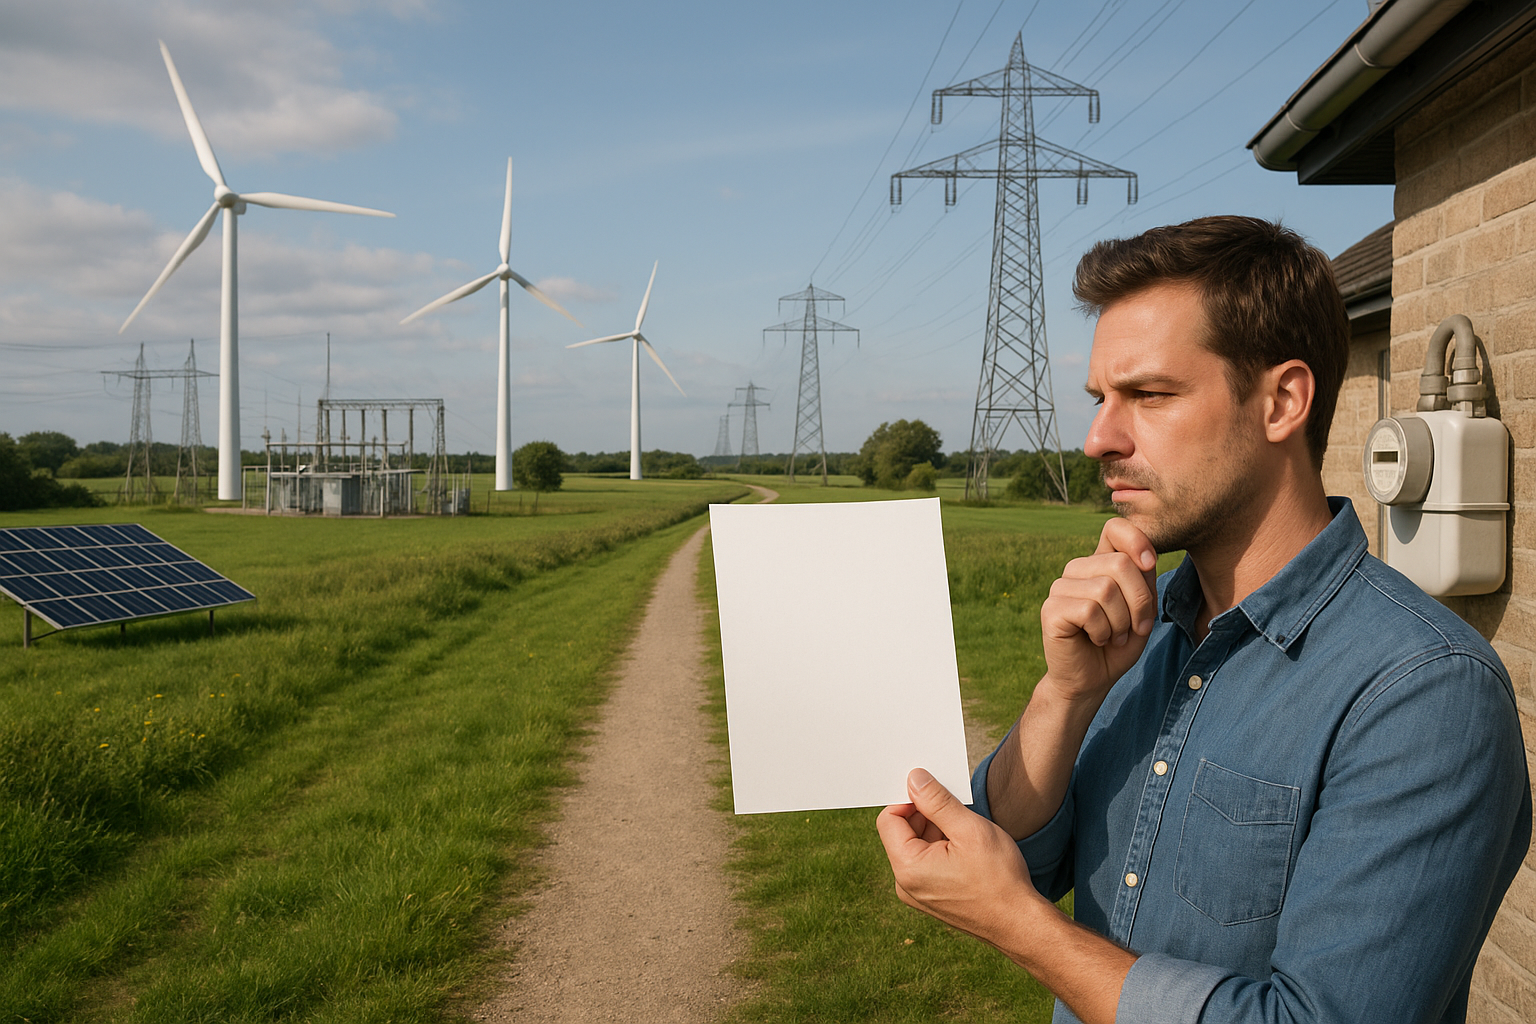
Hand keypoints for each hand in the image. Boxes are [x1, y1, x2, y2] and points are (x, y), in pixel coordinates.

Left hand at [876, 768, 1040, 945]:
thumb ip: (936, 801)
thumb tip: (913, 779)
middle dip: (926, 815)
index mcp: (907, 868)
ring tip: (968, 834)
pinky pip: (926, 864)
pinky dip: (942, 849)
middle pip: (902, 832)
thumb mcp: (969, 829)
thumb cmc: (999, 879)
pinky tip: (968, 850)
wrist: (1020, 924)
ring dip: (936, 831)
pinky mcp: (930, 899)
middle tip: (958, 810)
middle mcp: (905, 885)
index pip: (889, 819)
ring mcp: (917, 895)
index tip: (936, 792)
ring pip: (916, 847)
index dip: (909, 799)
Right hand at [1039, 518, 1157, 705]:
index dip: (1137, 540)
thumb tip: (1145, 560)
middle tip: (1136, 627)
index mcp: (1099, 564)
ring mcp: (1061, 588)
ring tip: (1114, 635)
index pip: (1115, 528)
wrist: (1091, 680)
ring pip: (1106, 589)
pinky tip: (1095, 639)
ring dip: (1121, 622)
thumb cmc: (1117, 645)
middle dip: (1139, 601)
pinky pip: (1089, 610)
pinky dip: (1102, 631)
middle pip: (1120, 563)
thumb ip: (1143, 583)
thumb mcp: (1142, 611)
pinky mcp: (1051, 609)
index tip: (1150, 564)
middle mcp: (1077, 570)